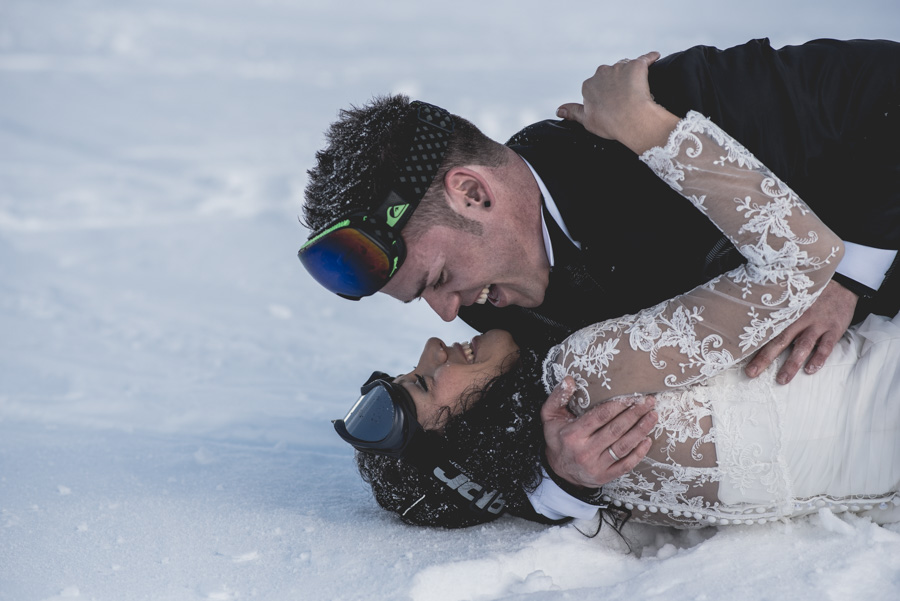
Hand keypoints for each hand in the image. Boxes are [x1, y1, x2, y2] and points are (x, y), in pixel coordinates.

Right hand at [541, 377, 657, 488]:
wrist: (559, 472)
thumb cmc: (557, 439)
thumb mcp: (549, 416)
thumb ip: (558, 397)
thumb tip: (569, 380)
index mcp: (572, 435)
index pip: (600, 417)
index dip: (618, 405)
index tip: (632, 396)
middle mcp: (585, 451)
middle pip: (616, 430)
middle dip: (635, 414)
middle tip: (648, 402)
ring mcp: (596, 466)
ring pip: (623, 446)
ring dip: (641, 430)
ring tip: (653, 417)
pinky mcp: (605, 477)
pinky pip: (626, 465)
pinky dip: (639, 453)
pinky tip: (647, 440)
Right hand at [556, 51, 678, 153]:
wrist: (633, 120)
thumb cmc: (610, 123)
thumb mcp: (587, 121)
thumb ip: (573, 112)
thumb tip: (559, 110)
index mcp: (588, 86)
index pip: (596, 86)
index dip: (604, 96)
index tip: (612, 105)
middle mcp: (601, 72)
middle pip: (609, 74)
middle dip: (616, 82)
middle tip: (625, 98)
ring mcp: (619, 67)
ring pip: (625, 67)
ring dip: (630, 74)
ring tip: (639, 88)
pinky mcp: (637, 64)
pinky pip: (645, 59)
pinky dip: (650, 58)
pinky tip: (654, 58)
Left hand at [745, 280, 857, 383]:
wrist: (842, 285)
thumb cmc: (811, 297)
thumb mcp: (793, 301)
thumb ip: (779, 314)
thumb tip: (754, 329)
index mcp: (787, 313)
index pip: (767, 330)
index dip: (753, 344)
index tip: (738, 356)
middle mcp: (800, 319)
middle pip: (780, 340)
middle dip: (765, 358)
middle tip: (752, 373)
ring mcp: (817, 324)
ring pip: (803, 346)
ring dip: (791, 363)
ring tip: (782, 379)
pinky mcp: (834, 328)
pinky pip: (826, 346)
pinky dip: (819, 358)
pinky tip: (810, 370)